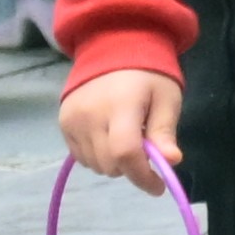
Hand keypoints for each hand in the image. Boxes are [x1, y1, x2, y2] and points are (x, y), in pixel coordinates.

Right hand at [58, 66, 181, 189]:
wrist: (112, 48)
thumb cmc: (148, 75)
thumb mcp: (167, 98)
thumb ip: (165, 130)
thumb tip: (171, 161)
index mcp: (120, 106)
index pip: (125, 153)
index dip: (142, 176)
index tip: (158, 187)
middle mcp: (90, 116)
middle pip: (109, 164)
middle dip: (131, 168)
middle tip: (145, 152)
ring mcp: (72, 120)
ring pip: (94, 164)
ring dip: (113, 163)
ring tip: (126, 139)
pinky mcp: (63, 123)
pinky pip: (81, 157)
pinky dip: (97, 156)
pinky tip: (108, 138)